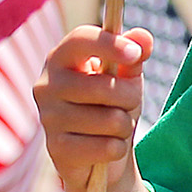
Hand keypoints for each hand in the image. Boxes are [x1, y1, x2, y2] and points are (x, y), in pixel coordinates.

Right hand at [36, 25, 151, 191]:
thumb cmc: (109, 104)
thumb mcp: (124, 77)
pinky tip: (106, 147)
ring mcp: (49, 118)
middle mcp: (47, 85)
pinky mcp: (56, 149)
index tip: (135, 54)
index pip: (80, 39)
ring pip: (111, 120)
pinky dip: (118, 148)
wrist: (94, 154)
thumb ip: (134, 56)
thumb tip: (144, 38)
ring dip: (125, 126)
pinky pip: (108, 147)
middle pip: (104, 86)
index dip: (108, 44)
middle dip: (131, 98)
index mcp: (60, 58)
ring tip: (115, 127)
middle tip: (128, 103)